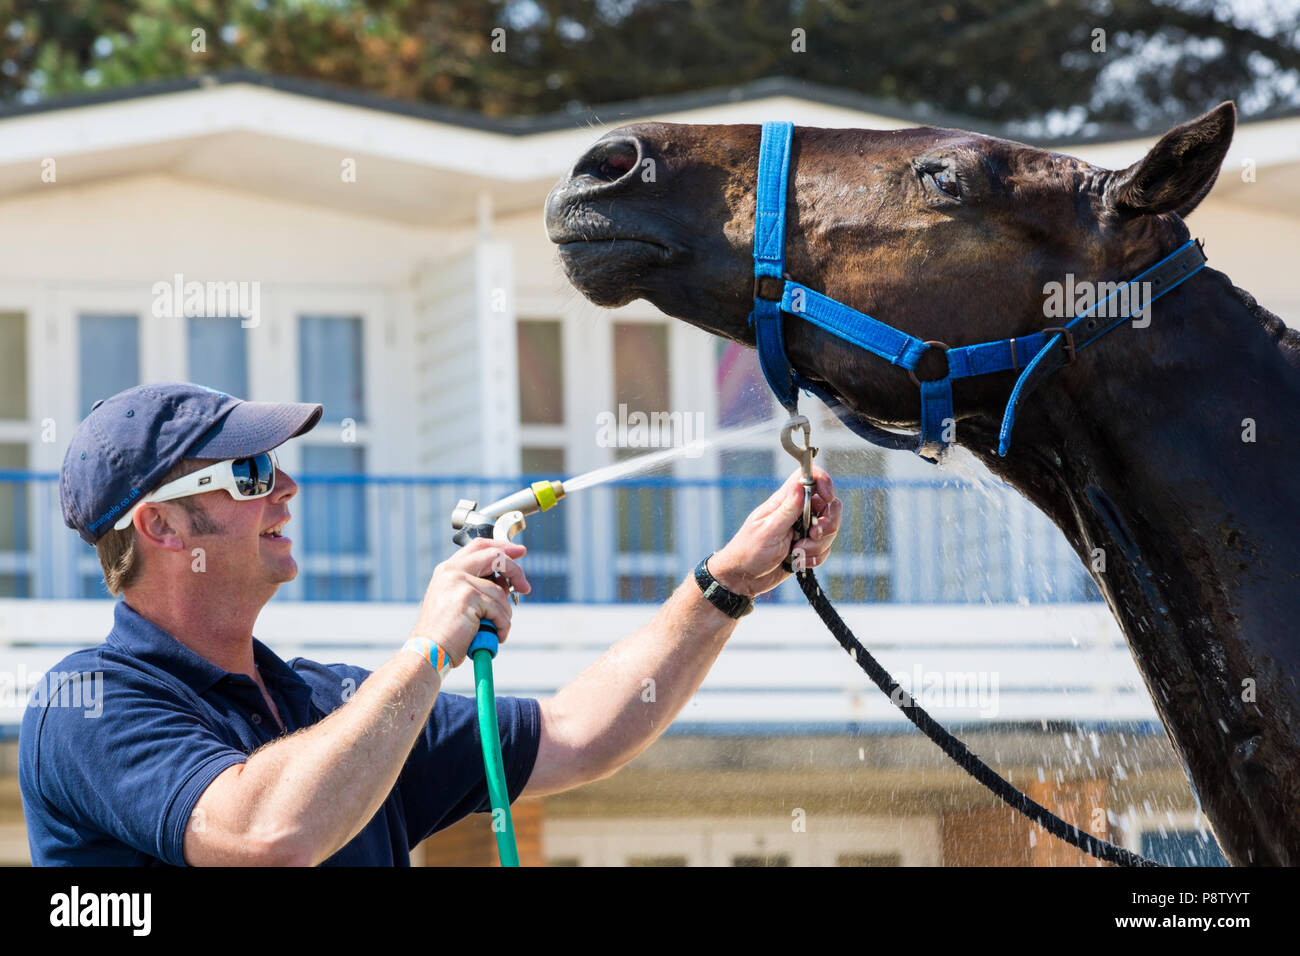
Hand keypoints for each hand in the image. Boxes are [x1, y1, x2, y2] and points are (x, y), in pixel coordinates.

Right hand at [408, 537, 531, 666]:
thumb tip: (507, 582)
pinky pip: (499, 609)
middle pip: (494, 556)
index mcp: (448, 569)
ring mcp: (458, 581)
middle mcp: (451, 571)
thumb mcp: (459, 602)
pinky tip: (495, 636)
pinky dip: (502, 626)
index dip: (503, 547)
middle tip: (525, 587)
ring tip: (495, 630)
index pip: (479, 546)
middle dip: (515, 570)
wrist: (429, 652)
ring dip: (505, 615)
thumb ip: (477, 586)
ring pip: (500, 593)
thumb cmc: (446, 633)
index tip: (519, 551)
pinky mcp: (467, 597)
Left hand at [708, 465, 841, 597]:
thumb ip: (788, 510)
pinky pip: (825, 549)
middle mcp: (797, 512)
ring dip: (818, 545)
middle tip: (813, 534)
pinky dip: (816, 558)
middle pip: (828, 505)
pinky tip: (797, 562)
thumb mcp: (768, 530)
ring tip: (797, 552)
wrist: (744, 578)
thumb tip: (801, 485)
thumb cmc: (749, 551)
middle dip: (828, 522)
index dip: (823, 482)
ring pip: (829, 530)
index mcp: (784, 501)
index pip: (808, 478)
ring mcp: (803, 530)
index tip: (827, 498)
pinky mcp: (807, 547)